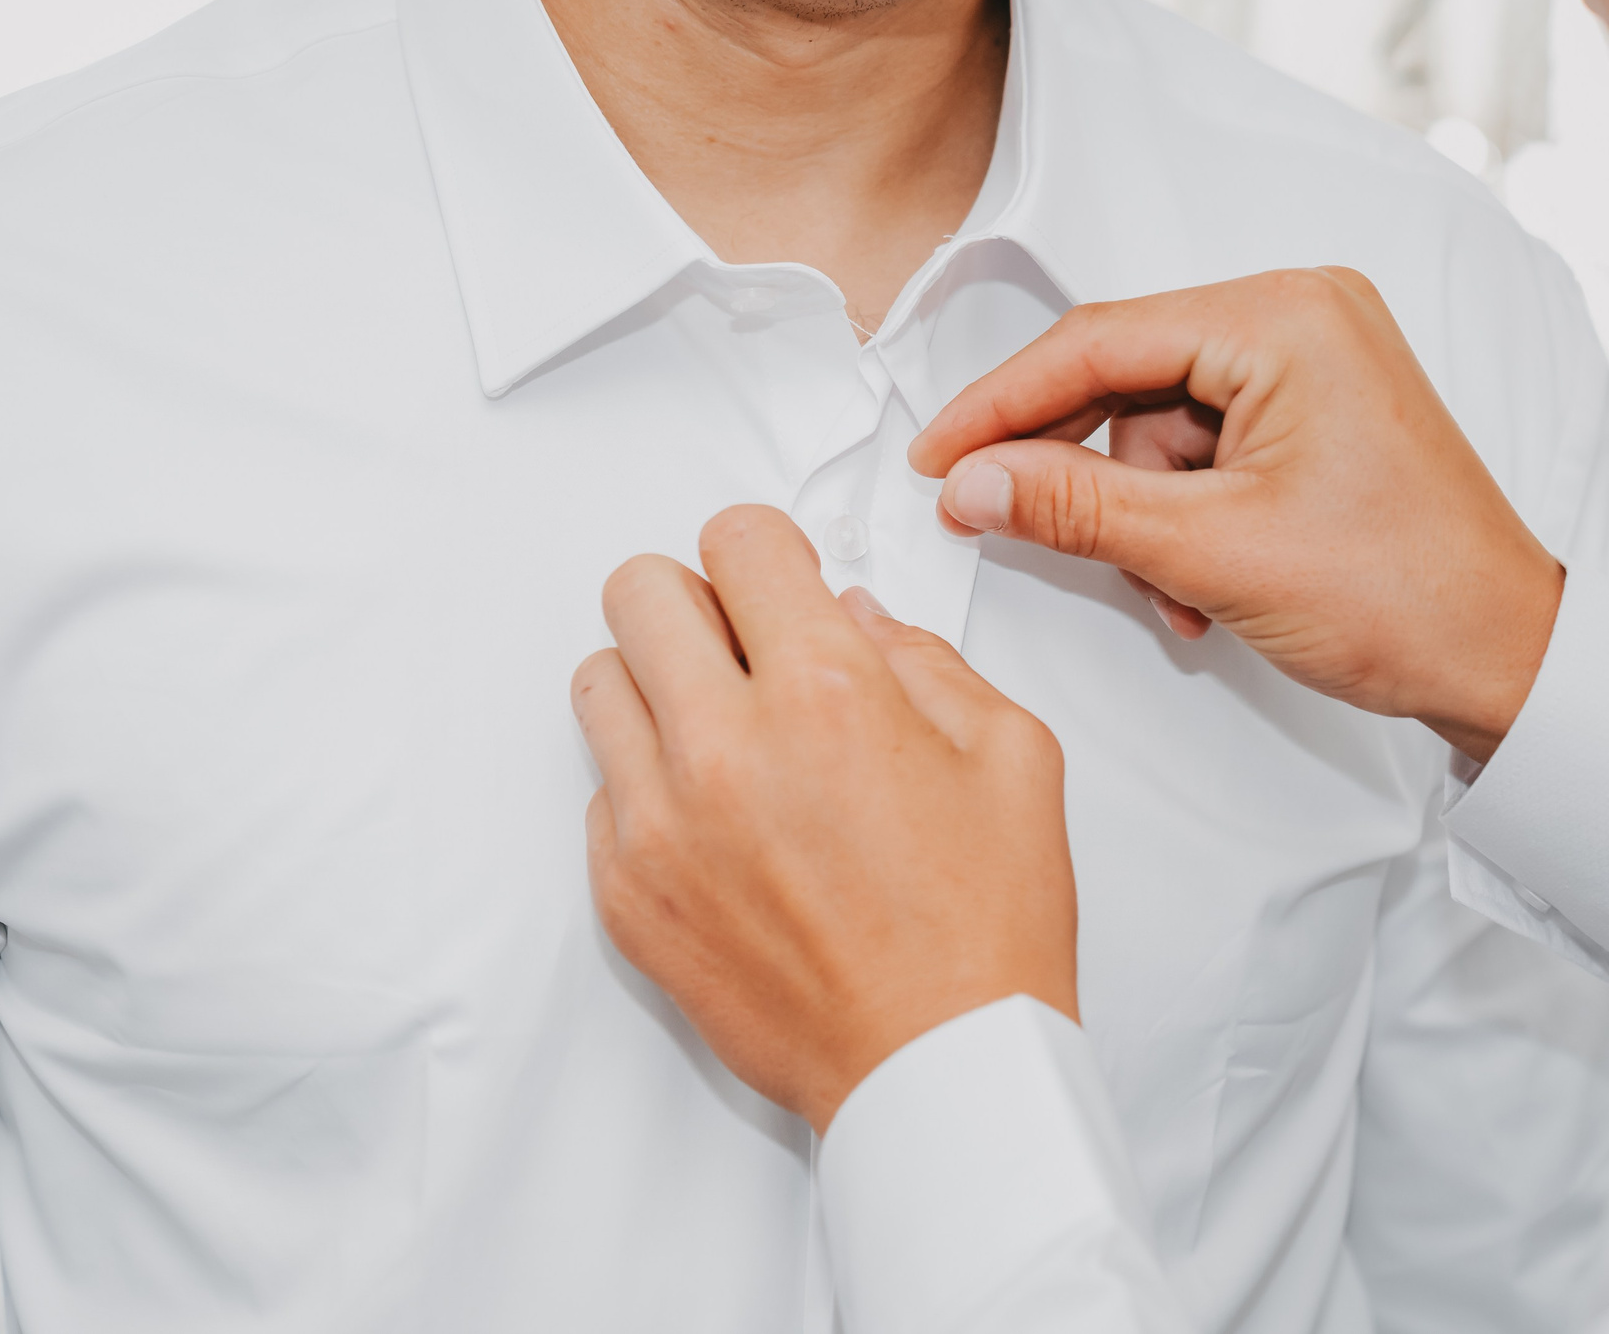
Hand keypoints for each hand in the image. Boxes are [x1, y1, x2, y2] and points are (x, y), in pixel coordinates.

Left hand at [575, 504, 1077, 1132]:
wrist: (937, 1068)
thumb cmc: (982, 929)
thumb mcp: (1011, 754)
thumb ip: (923, 659)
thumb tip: (850, 617)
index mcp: (825, 694)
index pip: (736, 539)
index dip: (768, 552)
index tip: (780, 583)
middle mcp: (724, 749)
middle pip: (639, 591)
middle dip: (696, 601)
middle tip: (742, 648)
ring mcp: (659, 824)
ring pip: (597, 682)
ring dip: (657, 687)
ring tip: (723, 734)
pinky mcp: (626, 892)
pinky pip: (598, 789)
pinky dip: (647, 785)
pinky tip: (721, 823)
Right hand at [909, 269, 1561, 767]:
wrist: (1509, 657)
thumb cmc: (1405, 595)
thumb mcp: (1211, 552)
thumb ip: (1075, 509)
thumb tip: (974, 483)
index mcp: (1285, 318)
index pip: (1098, 341)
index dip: (1002, 404)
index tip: (940, 457)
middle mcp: (1302, 315)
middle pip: (1125, 376)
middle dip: (1084, 473)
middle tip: (1008, 523)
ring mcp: (1313, 360)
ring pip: (1156, 424)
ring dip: (1142, 515)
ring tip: (1179, 592)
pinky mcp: (1315, 408)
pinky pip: (1204, 445)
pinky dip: (1183, 515)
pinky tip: (1203, 581)